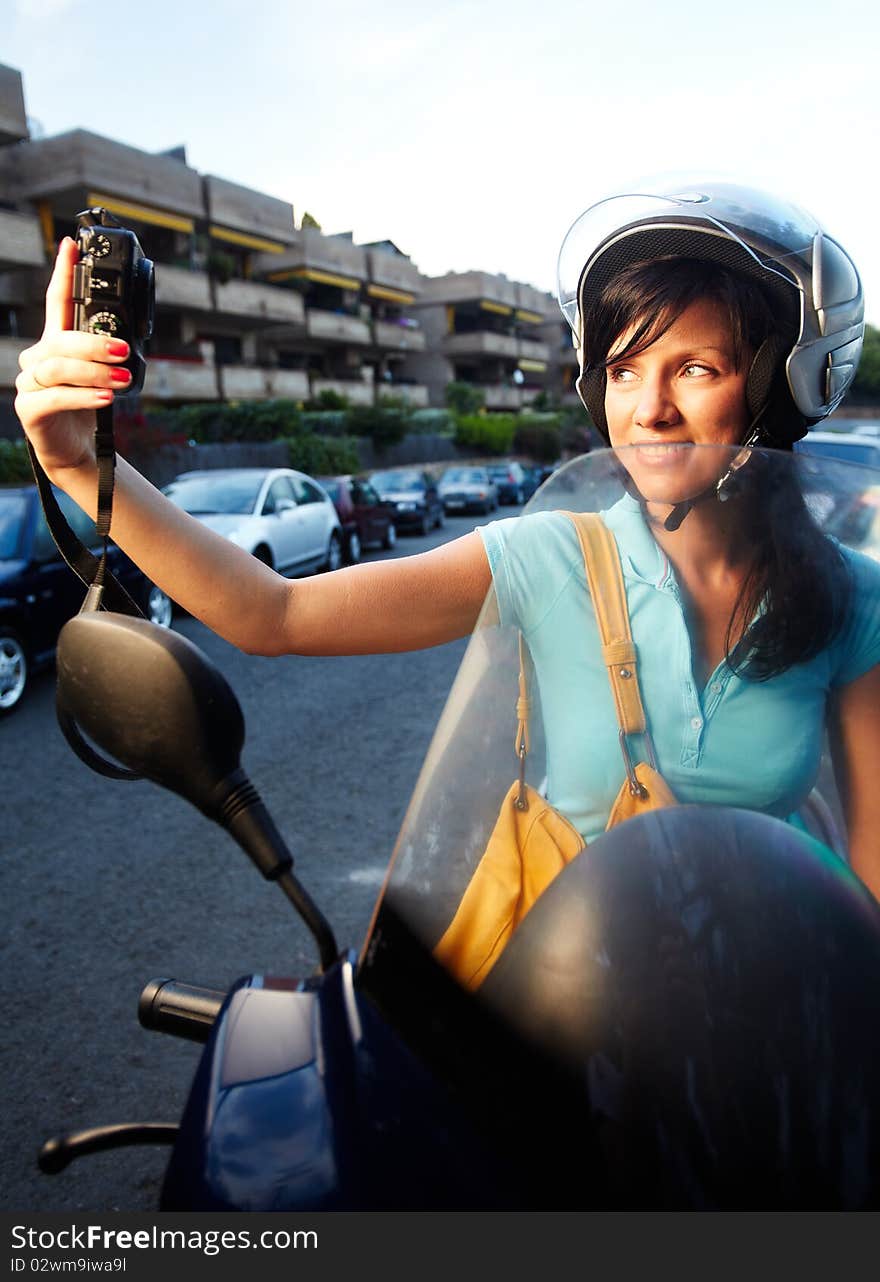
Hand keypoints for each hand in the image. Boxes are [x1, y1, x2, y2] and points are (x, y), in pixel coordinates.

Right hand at [14, 237, 132, 478]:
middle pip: (60, 340)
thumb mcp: (103, 375)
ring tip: (121, 380)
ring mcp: (29, 383)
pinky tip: (106, 397)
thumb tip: (131, 336)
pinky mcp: (30, 410)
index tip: (71, 245)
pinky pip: (54, 398)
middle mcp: (37, 359)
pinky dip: (83, 396)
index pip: (56, 302)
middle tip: (124, 351)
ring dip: (94, 372)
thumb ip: (107, 353)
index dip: (62, 272)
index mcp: (56, 344)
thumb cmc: (91, 407)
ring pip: (57, 368)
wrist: (80, 450)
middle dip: (94, 344)